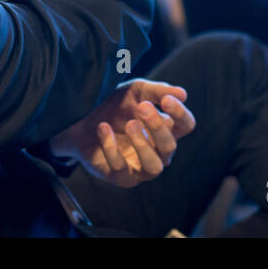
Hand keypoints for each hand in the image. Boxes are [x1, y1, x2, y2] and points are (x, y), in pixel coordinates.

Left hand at [49, 79, 195, 188]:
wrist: (81, 120)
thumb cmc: (115, 106)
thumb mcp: (135, 91)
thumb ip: (157, 91)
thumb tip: (182, 94)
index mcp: (167, 129)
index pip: (186, 125)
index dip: (179, 113)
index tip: (165, 100)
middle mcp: (159, 152)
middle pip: (170, 145)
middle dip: (157, 126)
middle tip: (142, 107)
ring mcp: (141, 168)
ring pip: (154, 166)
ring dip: (143, 145)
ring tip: (130, 124)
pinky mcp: (120, 177)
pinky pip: (121, 169)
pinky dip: (112, 149)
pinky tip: (103, 128)